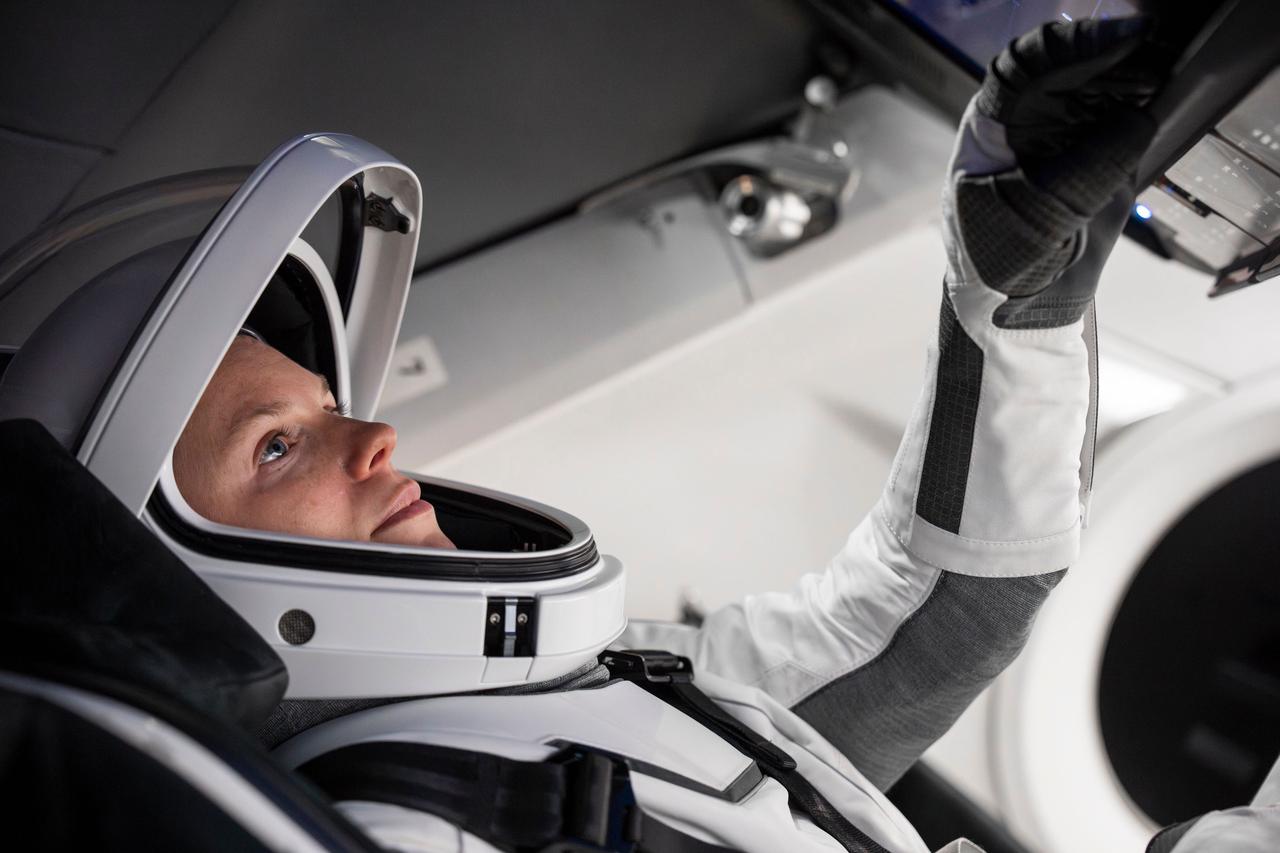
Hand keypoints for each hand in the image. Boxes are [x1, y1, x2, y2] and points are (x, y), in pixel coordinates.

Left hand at [943, 16, 1165, 327]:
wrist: (1011, 311)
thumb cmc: (1000, 268)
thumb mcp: (1040, 221)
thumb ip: (1087, 170)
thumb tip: (1136, 121)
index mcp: (990, 131)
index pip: (1028, 67)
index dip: (1074, 46)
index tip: (1121, 39)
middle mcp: (1018, 125)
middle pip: (1064, 67)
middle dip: (1107, 56)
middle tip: (1150, 54)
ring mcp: (1052, 137)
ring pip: (1091, 86)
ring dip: (1126, 74)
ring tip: (1156, 75)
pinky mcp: (1085, 155)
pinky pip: (1111, 115)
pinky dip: (1135, 102)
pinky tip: (1155, 97)